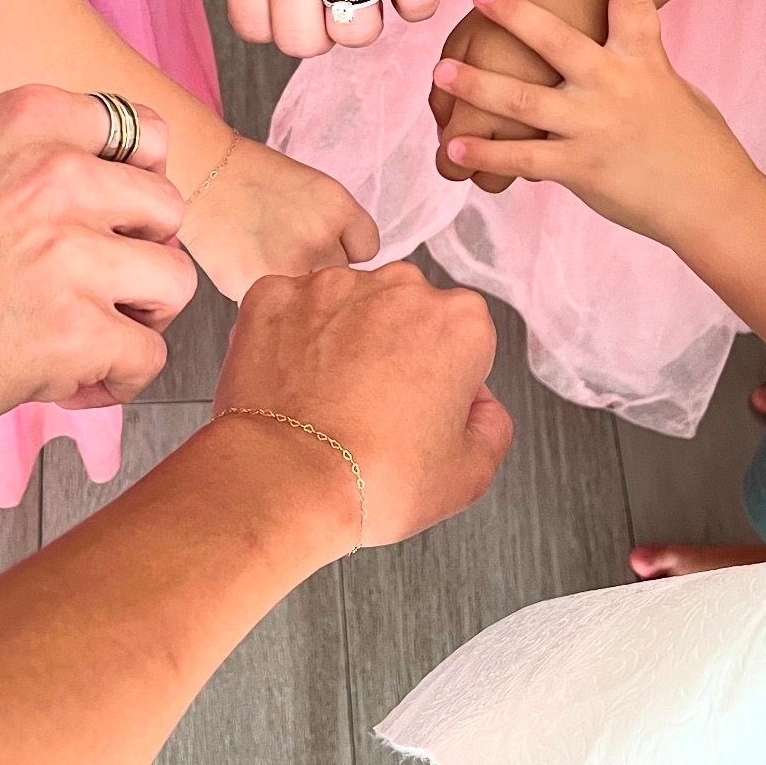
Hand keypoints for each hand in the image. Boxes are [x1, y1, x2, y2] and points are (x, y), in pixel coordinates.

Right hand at [0, 86, 196, 466]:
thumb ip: (42, 166)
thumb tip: (122, 190)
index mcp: (29, 120)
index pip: (146, 133)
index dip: (135, 186)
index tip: (105, 221)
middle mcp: (56, 173)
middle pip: (168, 210)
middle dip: (140, 256)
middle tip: (91, 289)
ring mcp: (70, 252)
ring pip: (175, 282)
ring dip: (138, 318)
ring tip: (82, 337)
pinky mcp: (76, 331)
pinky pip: (149, 358)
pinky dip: (115, 379)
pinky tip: (63, 381)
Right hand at [179, 136, 379, 300]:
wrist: (205, 178)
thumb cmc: (256, 181)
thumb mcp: (315, 189)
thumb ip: (339, 227)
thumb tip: (352, 272)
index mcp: (339, 207)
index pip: (368, 250)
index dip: (346, 248)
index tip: (327, 243)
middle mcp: (320, 238)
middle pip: (343, 281)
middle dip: (322, 272)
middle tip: (294, 253)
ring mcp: (289, 266)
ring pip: (312, 302)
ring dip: (298, 292)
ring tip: (272, 263)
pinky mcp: (258, 288)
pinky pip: (278, 310)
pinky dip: (268, 301)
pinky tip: (252, 271)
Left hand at [213, 263, 510, 551]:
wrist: (288, 479)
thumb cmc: (376, 477)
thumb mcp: (469, 473)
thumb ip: (490, 426)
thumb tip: (478, 406)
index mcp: (458, 322)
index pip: (461, 338)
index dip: (444, 377)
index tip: (423, 409)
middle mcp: (398, 287)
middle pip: (403, 311)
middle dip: (392, 346)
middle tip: (372, 405)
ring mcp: (331, 285)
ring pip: (344, 303)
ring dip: (339, 336)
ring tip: (325, 396)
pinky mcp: (275, 294)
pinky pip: (288, 308)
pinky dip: (287, 336)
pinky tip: (289, 381)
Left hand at [431, 0, 759, 246]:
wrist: (712, 202)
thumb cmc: (695, 145)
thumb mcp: (671, 90)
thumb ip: (636, 66)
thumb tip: (618, 45)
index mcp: (645, 61)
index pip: (634, 1)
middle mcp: (615, 87)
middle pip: (559, 42)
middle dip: (518, 15)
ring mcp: (593, 127)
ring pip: (523, 102)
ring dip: (478, 85)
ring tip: (441, 71)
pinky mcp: (579, 167)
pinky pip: (521, 158)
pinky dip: (484, 155)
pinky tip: (452, 149)